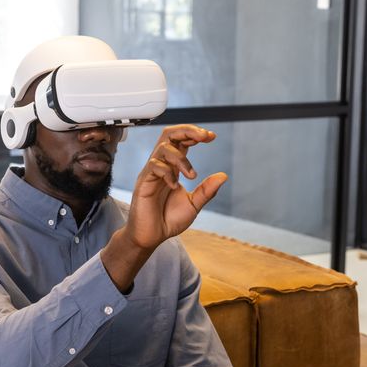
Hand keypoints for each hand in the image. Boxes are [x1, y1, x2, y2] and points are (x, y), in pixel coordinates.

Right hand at [123, 125, 226, 249]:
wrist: (151, 236)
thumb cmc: (168, 219)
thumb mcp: (193, 204)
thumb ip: (206, 190)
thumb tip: (223, 176)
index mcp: (173, 168)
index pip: (181, 141)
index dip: (195, 134)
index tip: (211, 136)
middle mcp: (162, 166)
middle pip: (169, 134)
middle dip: (187, 130)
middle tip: (204, 136)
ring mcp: (151, 173)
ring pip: (163, 148)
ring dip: (181, 158)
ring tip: (192, 175)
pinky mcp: (144, 182)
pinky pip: (154, 166)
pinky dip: (168, 173)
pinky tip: (174, 186)